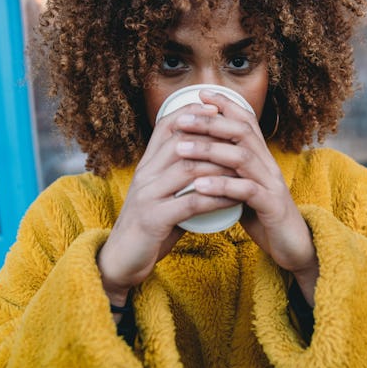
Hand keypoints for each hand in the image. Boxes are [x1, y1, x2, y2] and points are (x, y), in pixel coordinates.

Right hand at [96, 102, 239, 306]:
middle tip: (242, 138)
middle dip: (213, 138)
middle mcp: (145, 174)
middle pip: (181, 142)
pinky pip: (191, 202)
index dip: (191, 113)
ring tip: (245, 168)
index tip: (217, 108)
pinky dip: (217, 198)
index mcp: (146, 165)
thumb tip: (213, 161)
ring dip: (221, 167)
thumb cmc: (149, 226)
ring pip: (188, 169)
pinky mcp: (153, 219)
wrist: (120, 259)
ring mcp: (147, 195)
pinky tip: (235, 198)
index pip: (166, 127)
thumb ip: (180, 178)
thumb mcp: (161, 194)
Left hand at [174, 90, 319, 304]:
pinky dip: (222, 186)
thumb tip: (198, 159)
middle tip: (181, 119)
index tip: (200, 95)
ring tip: (181, 149)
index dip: (225, 105)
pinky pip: (247, 191)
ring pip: (242, 157)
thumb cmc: (264, 217)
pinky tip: (200, 185)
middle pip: (242, 132)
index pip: (246, 121)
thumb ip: (228, 172)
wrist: (293, 247)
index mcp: (262, 158)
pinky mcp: (272, 206)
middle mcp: (268, 165)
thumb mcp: (244, 188)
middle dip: (210, 122)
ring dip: (209, 150)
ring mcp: (272, 184)